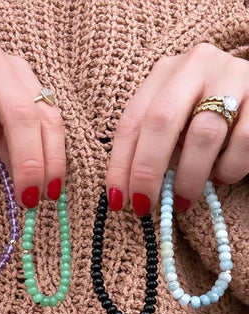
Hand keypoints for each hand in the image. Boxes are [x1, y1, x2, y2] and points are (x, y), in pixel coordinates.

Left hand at [107, 43, 248, 214]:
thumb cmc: (208, 115)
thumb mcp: (176, 123)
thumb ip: (156, 146)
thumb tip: (134, 193)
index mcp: (165, 73)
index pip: (132, 121)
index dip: (120, 164)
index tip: (117, 200)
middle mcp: (195, 66)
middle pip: (160, 121)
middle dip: (147, 171)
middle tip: (146, 206)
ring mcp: (231, 76)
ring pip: (203, 134)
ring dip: (189, 177)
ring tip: (185, 199)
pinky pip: (243, 141)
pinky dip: (228, 169)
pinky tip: (221, 177)